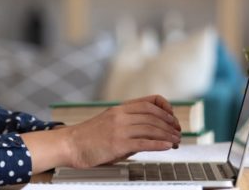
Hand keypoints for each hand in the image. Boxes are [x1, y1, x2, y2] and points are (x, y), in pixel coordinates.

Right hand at [61, 94, 181, 168]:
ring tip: (176, 141)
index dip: (166, 109)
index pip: (150, 102)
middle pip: (154, 116)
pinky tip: (167, 147)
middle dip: (170, 124)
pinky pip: (144, 142)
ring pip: (151, 128)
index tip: (173, 118)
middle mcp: (121, 116)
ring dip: (168, 135)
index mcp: (119, 108)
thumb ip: (129, 124)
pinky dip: (159, 144)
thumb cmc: (89, 136)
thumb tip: (150, 132)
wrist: (71, 144)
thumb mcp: (109, 122)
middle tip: (178, 133)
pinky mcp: (118, 144)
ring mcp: (119, 129)